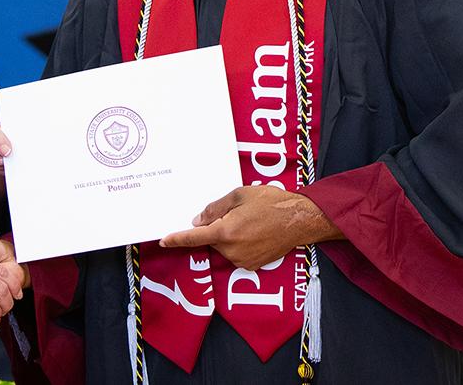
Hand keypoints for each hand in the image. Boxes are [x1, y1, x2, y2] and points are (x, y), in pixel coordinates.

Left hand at [158, 186, 341, 271]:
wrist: (299, 220)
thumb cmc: (271, 203)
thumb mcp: (240, 195)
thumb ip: (215, 208)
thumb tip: (198, 221)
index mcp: (226, 231)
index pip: (194, 238)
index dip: (177, 239)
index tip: (163, 240)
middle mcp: (232, 250)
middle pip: (212, 240)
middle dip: (217, 227)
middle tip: (237, 213)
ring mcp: (242, 261)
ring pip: (224, 247)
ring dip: (229, 236)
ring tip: (251, 222)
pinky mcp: (252, 266)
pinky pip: (235, 254)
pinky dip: (239, 244)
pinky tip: (255, 233)